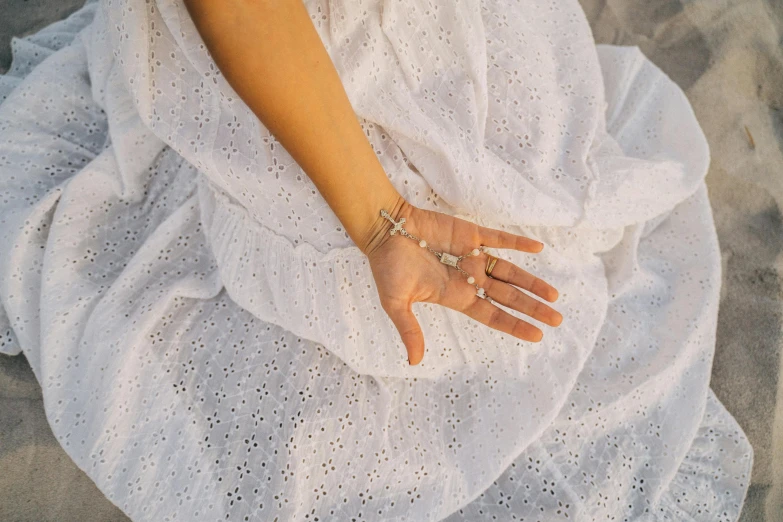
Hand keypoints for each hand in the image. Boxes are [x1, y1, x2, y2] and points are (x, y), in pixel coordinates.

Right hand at [364, 199, 562, 365]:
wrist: (384, 231)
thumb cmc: (388, 267)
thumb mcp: (396, 303)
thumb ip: (409, 330)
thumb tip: (414, 362)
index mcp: (454, 296)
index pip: (492, 315)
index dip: (514, 325)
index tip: (537, 335)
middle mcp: (468, 278)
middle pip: (507, 296)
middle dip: (532, 308)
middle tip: (557, 319)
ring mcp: (471, 256)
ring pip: (509, 271)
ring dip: (531, 282)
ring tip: (554, 295)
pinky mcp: (470, 234)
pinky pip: (499, 239)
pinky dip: (518, 243)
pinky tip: (538, 248)